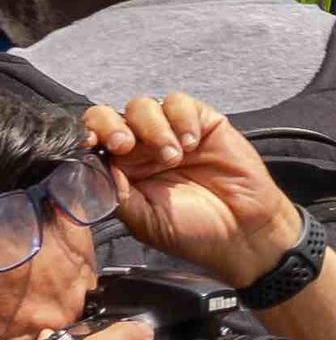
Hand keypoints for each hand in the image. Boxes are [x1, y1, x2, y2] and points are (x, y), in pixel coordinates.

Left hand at [84, 97, 301, 289]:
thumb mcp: (144, 221)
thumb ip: (116, 194)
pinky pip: (180, 104)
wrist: (245, 235)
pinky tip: (192, 144)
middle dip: (111, 125)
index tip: (89, 144)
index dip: (85, 136)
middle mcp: (142, 150)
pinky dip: (182, 119)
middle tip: (125, 146)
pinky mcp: (203, 124)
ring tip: (173, 156)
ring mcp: (172, 134)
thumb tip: (94, 165)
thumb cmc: (195, 233)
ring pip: (143, 106)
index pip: (93, 141)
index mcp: (122, 171)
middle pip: (110, 116)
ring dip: (153, 128)